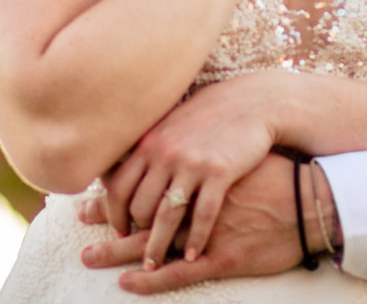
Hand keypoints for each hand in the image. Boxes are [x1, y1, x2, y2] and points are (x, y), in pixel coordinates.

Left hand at [99, 74, 285, 263]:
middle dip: (135, 233)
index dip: (113, 213)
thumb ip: (149, 145)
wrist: (253, 102)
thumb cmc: (211, 113)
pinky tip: (192, 254)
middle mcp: (166, 152)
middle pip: (138, 205)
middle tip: (139, 247)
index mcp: (150, 141)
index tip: (119, 228)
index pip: (117, 186)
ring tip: (156, 263)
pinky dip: (195, 238)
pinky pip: (203, 214)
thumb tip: (123, 164)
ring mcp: (193, 163)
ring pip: (166, 215)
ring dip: (158, 245)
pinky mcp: (221, 171)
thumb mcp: (172, 122)